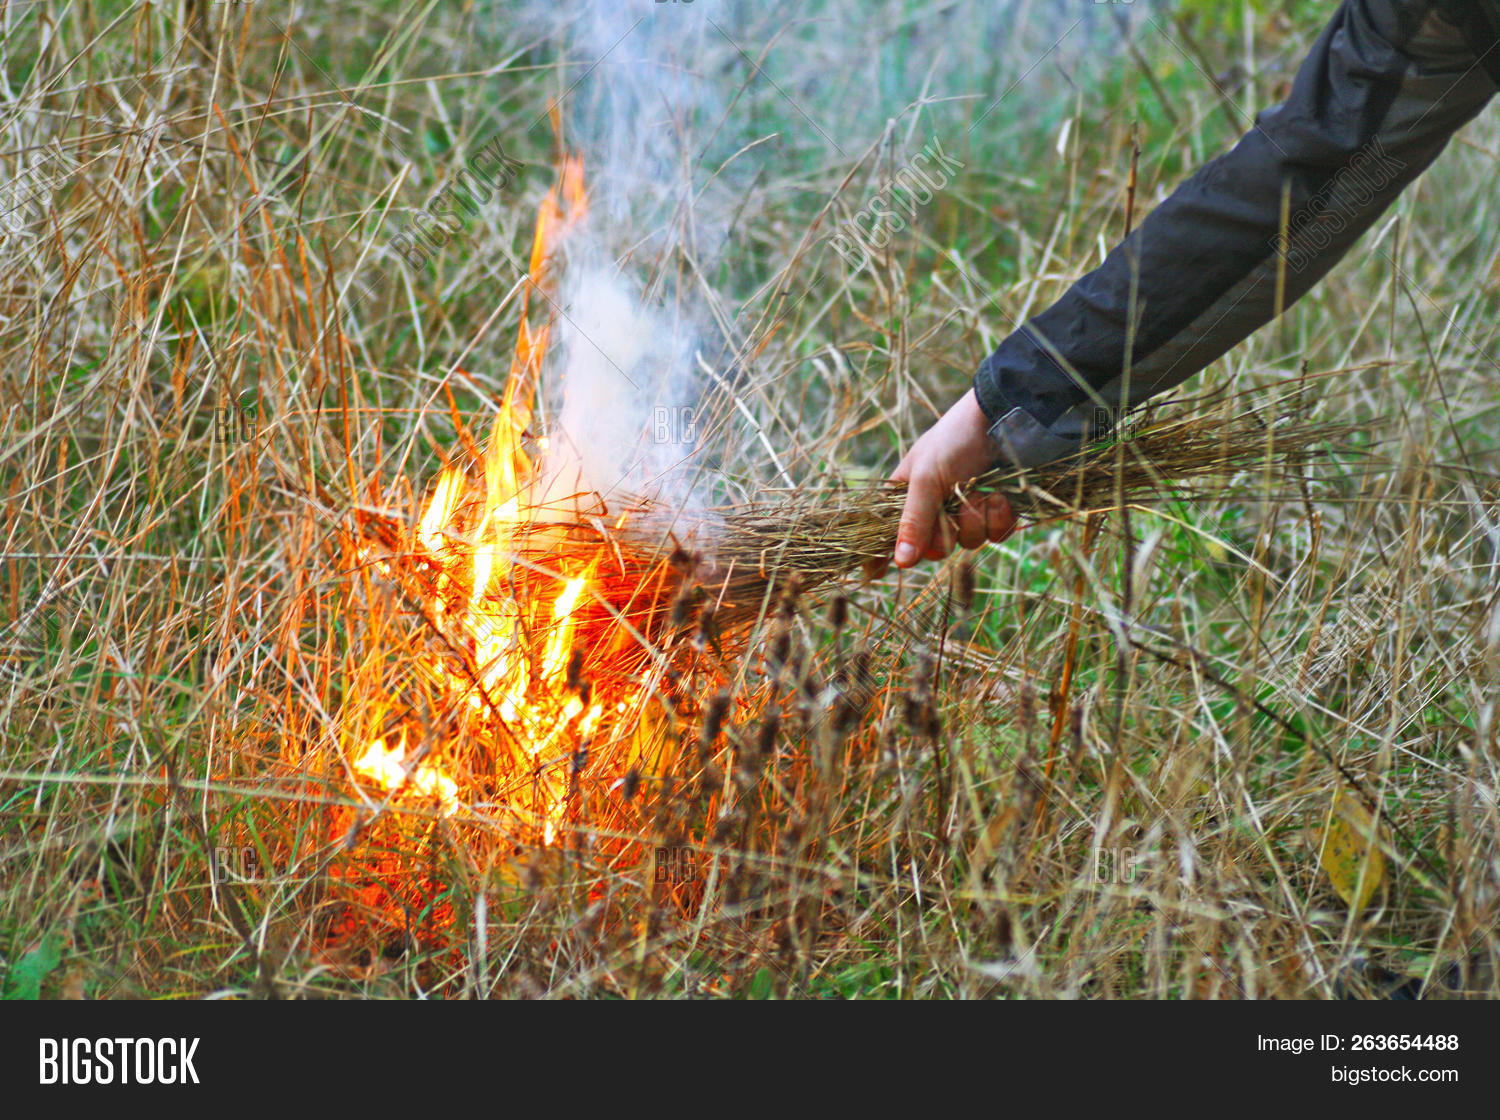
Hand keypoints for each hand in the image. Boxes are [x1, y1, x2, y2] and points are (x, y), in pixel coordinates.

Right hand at [888, 388, 1015, 568]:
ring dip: (977, 517)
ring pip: (968, 544)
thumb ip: (913, 521)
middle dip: (948, 529)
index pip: (887, 534)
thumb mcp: (926, 479)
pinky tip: (1000, 497)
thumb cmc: (954, 440)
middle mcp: (934, 509)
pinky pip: (995, 536)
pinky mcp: (994, 513)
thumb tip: (900, 563)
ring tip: (981, 490)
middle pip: (934, 548)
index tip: (874, 574)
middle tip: (952, 504)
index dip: (880, 555)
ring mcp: (965, 512)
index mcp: (907, 497)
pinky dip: (999, 518)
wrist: (1003, 420)